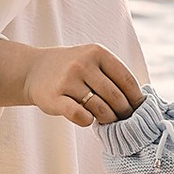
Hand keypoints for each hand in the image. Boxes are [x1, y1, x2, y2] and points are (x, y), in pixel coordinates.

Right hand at [17, 44, 140, 129]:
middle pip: (115, 96)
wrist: (34, 70)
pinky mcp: (55, 98)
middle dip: (124, 112)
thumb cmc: (71, 69)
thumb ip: (113, 74)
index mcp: (97, 52)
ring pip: (100, 108)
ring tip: (108, 121)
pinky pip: (79, 115)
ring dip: (108, 119)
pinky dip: (88, 121)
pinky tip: (88, 120)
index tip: (139, 110)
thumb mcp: (92, 60)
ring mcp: (67, 80)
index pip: (126, 79)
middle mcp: (82, 63)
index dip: (136, 98)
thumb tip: (139, 102)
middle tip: (125, 120)